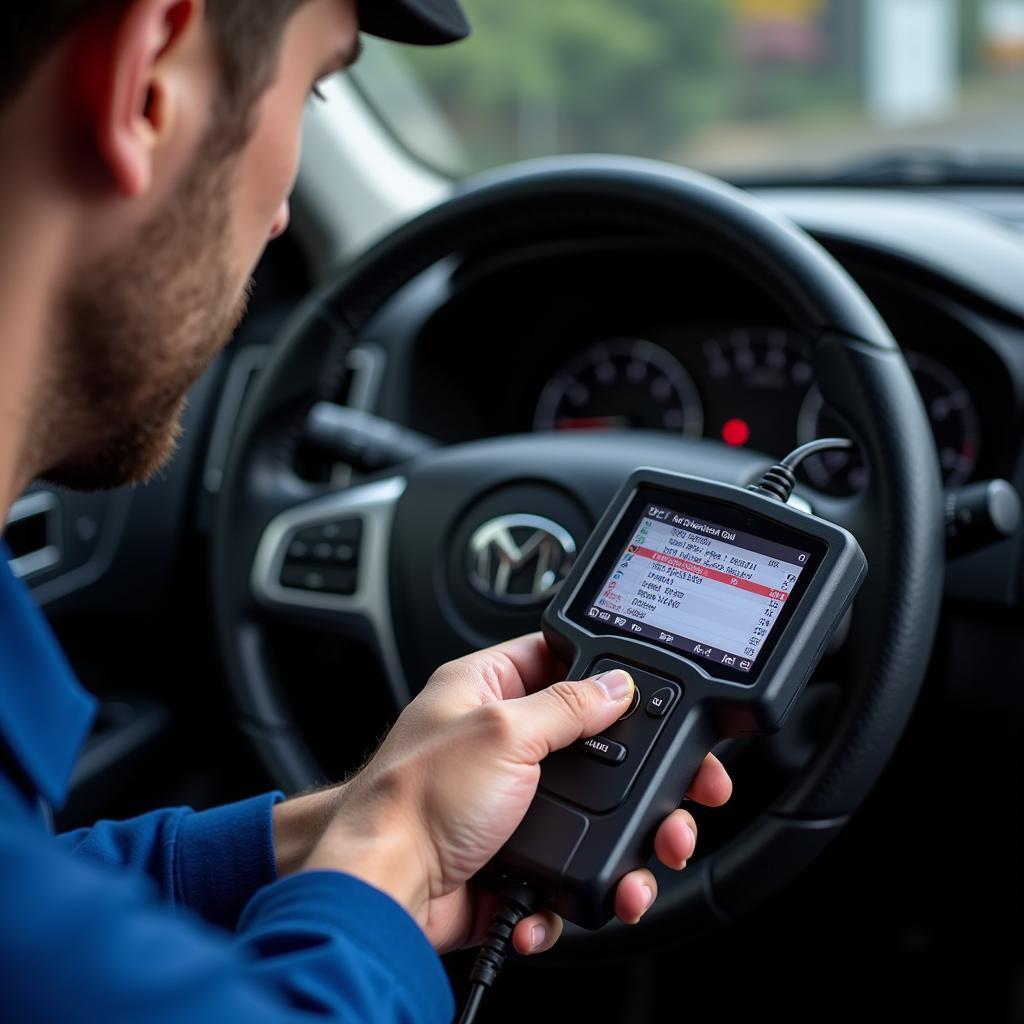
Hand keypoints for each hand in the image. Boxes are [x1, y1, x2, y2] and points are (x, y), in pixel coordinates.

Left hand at [300, 633, 731, 953]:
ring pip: (593, 816)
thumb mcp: (502, 733)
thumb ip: (567, 707)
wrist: (381, 889)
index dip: (609, 675)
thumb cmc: (414, 799)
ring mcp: (509, 803)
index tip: (657, 696)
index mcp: (486, 690)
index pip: (559, 660)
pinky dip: (579, 890)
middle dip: (643, 778)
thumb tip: (617, 685)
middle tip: (686, 793)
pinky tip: (570, 895)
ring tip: (646, 865)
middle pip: (593, 746)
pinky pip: (568, 870)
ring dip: (626, 847)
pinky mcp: (514, 858)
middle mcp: (499, 741)